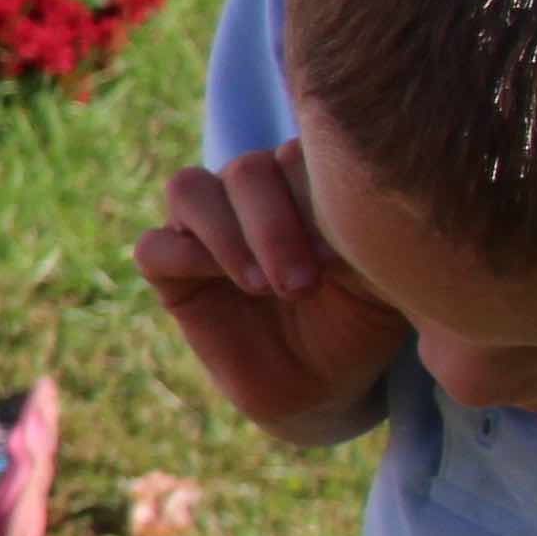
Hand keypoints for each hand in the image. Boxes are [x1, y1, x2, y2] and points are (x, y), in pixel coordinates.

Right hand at [137, 144, 409, 439]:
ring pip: (189, 189)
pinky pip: (154, 247)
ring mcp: (208, 228)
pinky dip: (184, 257)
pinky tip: (231, 289)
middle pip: (246, 170)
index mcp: (305, 179)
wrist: (326, 383)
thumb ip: (361, 231)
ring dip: (227, 235)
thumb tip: (340, 208)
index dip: (314, 194)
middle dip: (274, 226)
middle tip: (304, 284)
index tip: (345, 256)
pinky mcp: (172, 273)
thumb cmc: (363, 320)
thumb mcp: (382, 273)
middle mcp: (254, 192)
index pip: (298, 152)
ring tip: (264, 287)